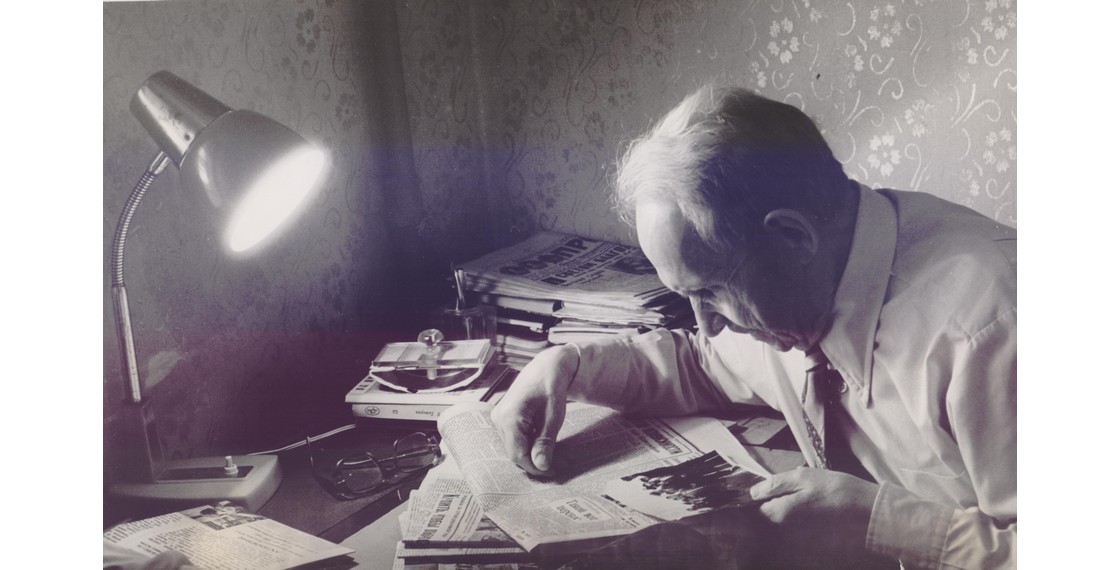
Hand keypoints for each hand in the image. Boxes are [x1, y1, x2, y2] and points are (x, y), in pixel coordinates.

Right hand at [490, 344, 577, 475]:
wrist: (546, 367)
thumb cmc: (551, 387)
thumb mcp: (553, 417)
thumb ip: (545, 442)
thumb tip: (541, 466)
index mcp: (509, 417)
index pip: (517, 454)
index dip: (534, 467)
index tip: (553, 472)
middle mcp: (498, 418)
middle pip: (514, 452)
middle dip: (534, 461)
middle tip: (557, 466)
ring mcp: (498, 418)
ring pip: (514, 446)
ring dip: (531, 453)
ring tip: (552, 453)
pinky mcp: (503, 418)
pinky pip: (514, 438)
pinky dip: (528, 443)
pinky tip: (542, 442)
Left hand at [749, 468, 879, 560]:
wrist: (870, 513)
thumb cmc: (836, 490)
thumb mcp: (804, 477)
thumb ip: (775, 484)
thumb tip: (754, 492)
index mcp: (780, 514)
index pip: (758, 508)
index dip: (764, 495)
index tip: (776, 487)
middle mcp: (785, 532)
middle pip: (771, 517)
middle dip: (778, 504)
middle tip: (799, 492)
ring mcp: (798, 541)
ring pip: (786, 524)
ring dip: (792, 513)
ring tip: (812, 501)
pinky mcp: (812, 546)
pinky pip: (800, 532)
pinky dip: (805, 522)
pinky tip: (820, 512)